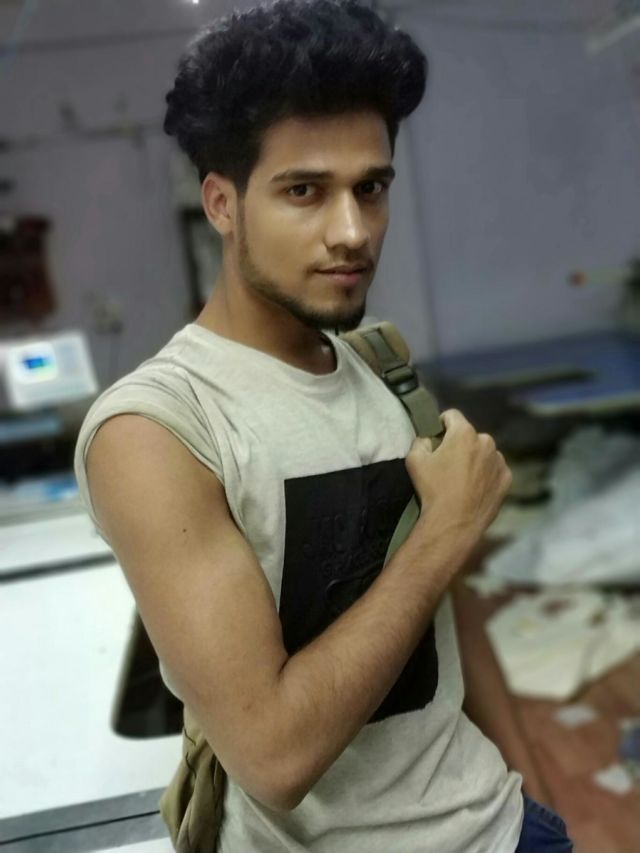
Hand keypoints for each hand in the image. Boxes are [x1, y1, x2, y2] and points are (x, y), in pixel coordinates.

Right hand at [405, 409, 511, 541]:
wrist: (454, 522)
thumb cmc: (433, 489)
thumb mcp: (414, 460)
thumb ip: (421, 441)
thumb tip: (428, 439)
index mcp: (464, 433)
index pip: (452, 415)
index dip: (441, 424)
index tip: (436, 437)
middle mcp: (486, 441)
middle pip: (470, 436)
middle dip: (460, 444)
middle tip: (448, 463)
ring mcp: (499, 461)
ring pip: (484, 452)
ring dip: (475, 458)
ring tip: (463, 479)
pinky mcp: (506, 479)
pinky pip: (494, 470)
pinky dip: (486, 474)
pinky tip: (475, 489)